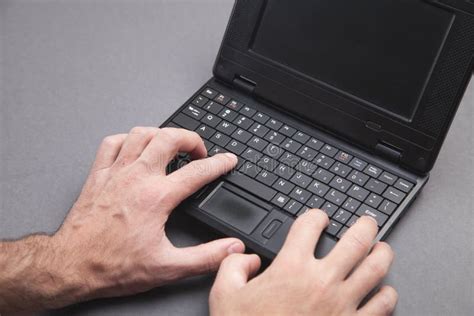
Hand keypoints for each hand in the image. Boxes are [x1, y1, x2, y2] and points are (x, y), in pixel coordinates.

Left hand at [38, 127, 243, 308]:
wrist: (71, 266)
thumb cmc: (112, 265)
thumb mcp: (167, 267)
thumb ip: (205, 257)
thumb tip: (231, 249)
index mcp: (157, 197)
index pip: (197, 171)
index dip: (219, 163)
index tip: (227, 160)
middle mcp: (137, 178)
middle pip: (169, 138)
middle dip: (190, 138)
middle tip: (198, 150)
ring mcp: (115, 173)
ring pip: (141, 134)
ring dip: (160, 134)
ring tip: (171, 144)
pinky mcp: (98, 175)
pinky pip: (111, 143)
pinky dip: (127, 139)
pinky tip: (134, 148)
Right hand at [210, 209, 397, 315]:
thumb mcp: (225, 293)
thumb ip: (233, 266)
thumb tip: (248, 258)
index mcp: (291, 268)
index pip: (310, 225)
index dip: (316, 215)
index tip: (319, 218)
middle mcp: (321, 281)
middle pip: (356, 241)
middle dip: (365, 226)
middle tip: (368, 222)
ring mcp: (342, 304)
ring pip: (375, 270)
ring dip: (383, 254)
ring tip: (383, 248)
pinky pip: (382, 306)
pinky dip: (387, 295)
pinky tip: (385, 291)